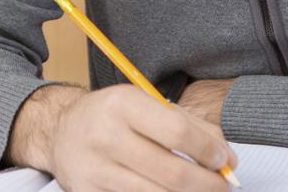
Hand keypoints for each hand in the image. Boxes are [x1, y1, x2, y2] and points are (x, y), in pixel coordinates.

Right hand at [39, 85, 236, 190]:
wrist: (60, 131)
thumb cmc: (112, 117)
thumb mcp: (145, 105)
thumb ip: (190, 125)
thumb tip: (226, 158)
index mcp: (122, 104)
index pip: (177, 132)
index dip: (209, 151)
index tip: (223, 160)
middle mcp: (106, 136)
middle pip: (173, 174)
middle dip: (208, 184)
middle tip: (222, 184)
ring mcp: (95, 170)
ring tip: (198, 189)